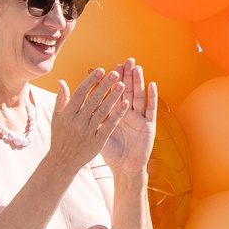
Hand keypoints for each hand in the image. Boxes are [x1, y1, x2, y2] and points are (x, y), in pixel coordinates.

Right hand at [51, 67, 129, 171]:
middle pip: (93, 99)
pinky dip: (117, 115)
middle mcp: (77, 121)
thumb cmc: (60, 137)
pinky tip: (126, 104)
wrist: (63, 161)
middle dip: (105, 85)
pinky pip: (109, 125)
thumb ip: (61, 99)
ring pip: (103, 111)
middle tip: (116, 73)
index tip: (101, 70)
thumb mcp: (57, 118)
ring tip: (123, 84)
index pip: (80, 93)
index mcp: (67, 114)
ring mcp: (88, 131)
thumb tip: (61, 81)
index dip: (91, 81)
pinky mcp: (97, 141)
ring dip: (113, 97)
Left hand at [97, 60, 156, 176]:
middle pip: (127, 91)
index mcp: (116, 114)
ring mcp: (140, 118)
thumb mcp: (98, 131)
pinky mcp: (149, 125)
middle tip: (125, 61)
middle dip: (126, 76)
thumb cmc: (111, 151)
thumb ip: (90, 114)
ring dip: (138, 81)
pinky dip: (151, 96)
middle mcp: (129, 113)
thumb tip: (77, 100)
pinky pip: (151, 109)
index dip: (109, 81)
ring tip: (136, 67)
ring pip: (139, 96)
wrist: (124, 168)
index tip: (104, 68)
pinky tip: (151, 84)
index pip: (112, 93)